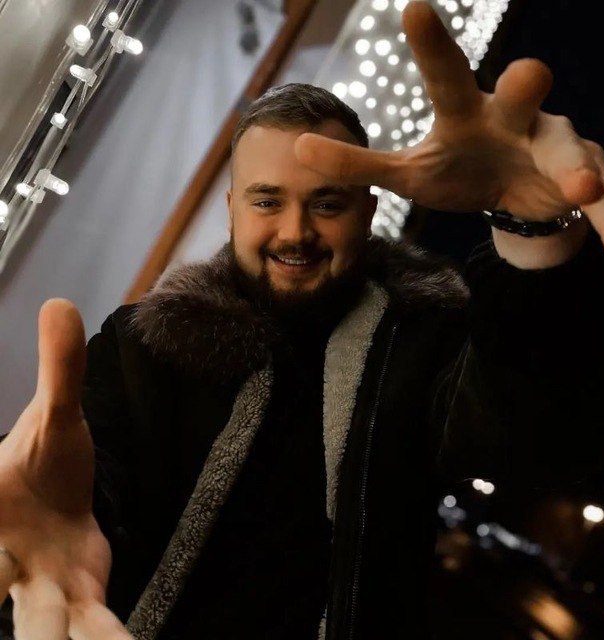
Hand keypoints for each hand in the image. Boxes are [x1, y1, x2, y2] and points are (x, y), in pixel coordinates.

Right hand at [0, 299, 130, 638]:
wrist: (58, 498)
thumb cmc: (44, 463)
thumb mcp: (57, 416)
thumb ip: (60, 369)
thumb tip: (59, 303)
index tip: (2, 571)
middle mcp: (5, 567)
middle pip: (15, 610)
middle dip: (31, 629)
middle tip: (41, 632)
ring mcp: (40, 591)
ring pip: (47, 630)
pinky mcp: (80, 597)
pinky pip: (93, 627)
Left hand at [294, 1, 603, 266]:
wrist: (511, 189)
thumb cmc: (458, 170)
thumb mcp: (407, 173)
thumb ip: (359, 165)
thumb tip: (297, 150)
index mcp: (466, 113)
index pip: (443, 77)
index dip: (431, 46)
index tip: (411, 10)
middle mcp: (514, 119)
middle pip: (519, 97)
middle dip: (523, 87)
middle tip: (526, 73)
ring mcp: (554, 147)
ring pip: (571, 149)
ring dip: (576, 168)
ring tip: (579, 191)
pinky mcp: (584, 181)